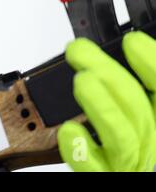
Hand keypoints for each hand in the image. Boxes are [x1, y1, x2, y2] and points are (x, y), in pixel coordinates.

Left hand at [57, 31, 155, 171]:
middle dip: (108, 73)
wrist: (125, 170)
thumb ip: (129, 87)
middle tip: (79, 51)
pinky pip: (95, 169)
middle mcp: (149, 141)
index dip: (152, 64)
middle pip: (136, 106)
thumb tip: (108, 53)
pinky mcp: (106, 177)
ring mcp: (129, 163)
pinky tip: (69, 130)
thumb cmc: (128, 142)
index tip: (132, 41)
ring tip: (82, 81)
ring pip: (121, 136)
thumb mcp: (135, 107)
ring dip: (102, 106)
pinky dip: (82, 150)